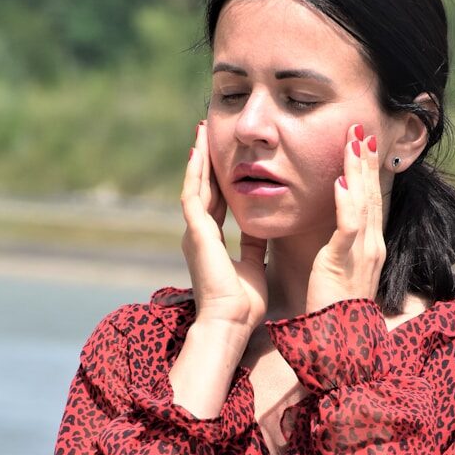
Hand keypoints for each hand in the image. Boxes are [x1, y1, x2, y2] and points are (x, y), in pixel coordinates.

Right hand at [180, 121, 267, 333]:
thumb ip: (253, 243)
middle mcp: (198, 233)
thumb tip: (261, 225)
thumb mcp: (252, 263)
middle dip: (205, 160)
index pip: (214, 201)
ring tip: (201, 132)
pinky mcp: (195, 234)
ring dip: (198, 158)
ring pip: (194, 186)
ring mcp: (194, 232)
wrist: (230, 322)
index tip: (224, 156)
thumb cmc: (242, 303)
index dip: (218, 178)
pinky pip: (193, 196)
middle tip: (207, 132)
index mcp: (210, 241)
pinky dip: (195, 174)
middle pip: (201, 188)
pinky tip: (199, 152)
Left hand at [306, 124, 385, 312]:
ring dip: (358, 171)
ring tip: (354, 142)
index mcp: (368, 246)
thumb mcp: (337, 269)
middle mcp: (371, 245)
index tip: (360, 145)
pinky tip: (340, 184)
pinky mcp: (345, 262)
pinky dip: (346, 204)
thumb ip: (336, 246)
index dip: (365, 171)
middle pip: (370, 194)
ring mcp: (362, 253)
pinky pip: (348, 228)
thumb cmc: (332, 307)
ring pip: (362, 203)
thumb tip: (327, 227)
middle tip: (361, 128)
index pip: (368, 200)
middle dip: (365, 160)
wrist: (338, 340)